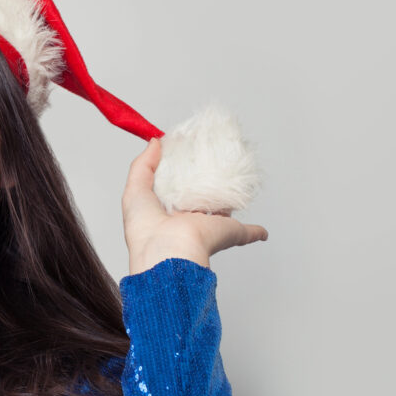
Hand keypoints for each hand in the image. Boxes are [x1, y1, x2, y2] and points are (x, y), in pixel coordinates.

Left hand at [122, 138, 268, 274]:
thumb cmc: (146, 227)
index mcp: (165, 214)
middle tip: (209, 163)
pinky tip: (261, 232)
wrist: (167, 252)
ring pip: (223, 210)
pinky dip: (256, 232)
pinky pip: (247, 233)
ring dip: (228, 198)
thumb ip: (143, 165)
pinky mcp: (228, 232)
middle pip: (200, 199)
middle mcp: (188, 221)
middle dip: (204, 184)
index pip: (174, 192)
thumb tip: (155, 142)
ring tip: (233, 178)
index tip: (183, 158)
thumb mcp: (135, 190)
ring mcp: (209, 227)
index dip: (178, 175)